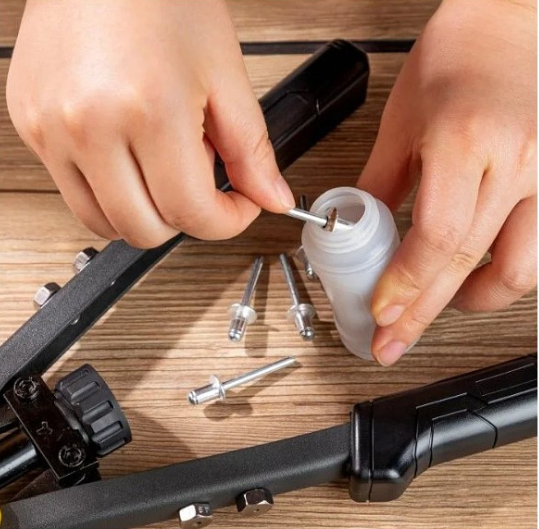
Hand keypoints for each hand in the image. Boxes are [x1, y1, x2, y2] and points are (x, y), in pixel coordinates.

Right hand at [7, 0, 294, 247]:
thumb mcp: (224, 75)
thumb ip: (252, 150)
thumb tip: (271, 198)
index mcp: (147, 112)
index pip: (191, 213)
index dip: (227, 221)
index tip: (239, 206)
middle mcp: (89, 127)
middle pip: (145, 231)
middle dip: (186, 219)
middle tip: (201, 180)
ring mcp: (50, 130)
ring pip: (105, 222)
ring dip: (146, 212)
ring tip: (162, 164)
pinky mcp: (30, 127)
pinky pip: (76, 192)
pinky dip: (112, 190)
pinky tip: (130, 154)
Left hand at [357, 0, 536, 364]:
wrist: (510, 23)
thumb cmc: (456, 58)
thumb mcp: (400, 123)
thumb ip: (379, 185)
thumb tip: (356, 231)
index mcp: (467, 143)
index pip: (437, 239)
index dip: (406, 286)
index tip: (382, 315)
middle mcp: (518, 164)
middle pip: (470, 265)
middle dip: (425, 314)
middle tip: (394, 341)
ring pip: (521, 271)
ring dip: (473, 300)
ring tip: (436, 303)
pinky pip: (537, 248)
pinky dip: (503, 273)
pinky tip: (475, 275)